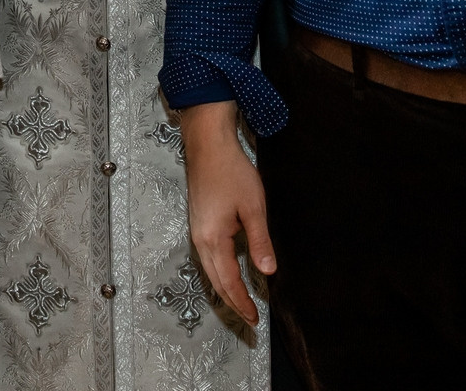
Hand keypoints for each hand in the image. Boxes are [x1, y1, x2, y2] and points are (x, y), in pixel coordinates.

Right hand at [181, 101, 274, 324]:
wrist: (208, 145)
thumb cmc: (230, 171)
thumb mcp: (253, 207)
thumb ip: (259, 241)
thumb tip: (268, 271)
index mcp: (213, 239)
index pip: (229, 281)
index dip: (243, 302)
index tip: (255, 319)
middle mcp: (200, 240)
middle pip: (216, 281)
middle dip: (233, 302)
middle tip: (250, 320)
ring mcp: (197, 232)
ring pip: (210, 271)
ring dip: (225, 289)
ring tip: (241, 303)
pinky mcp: (198, 223)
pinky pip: (208, 258)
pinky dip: (219, 273)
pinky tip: (229, 274)